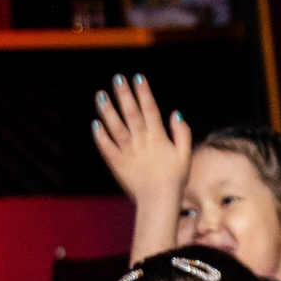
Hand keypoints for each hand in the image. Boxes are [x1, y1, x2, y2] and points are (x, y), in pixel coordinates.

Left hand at [91, 73, 192, 208]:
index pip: (150, 109)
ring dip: (108, 110)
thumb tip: (175, 113)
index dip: (143, 92)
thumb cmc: (175, 180)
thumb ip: (182, 133)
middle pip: (131, 113)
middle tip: (117, 78)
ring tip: (101, 95)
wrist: (159, 202)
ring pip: (116, 127)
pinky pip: (107, 148)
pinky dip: (100, 136)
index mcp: (158, 138)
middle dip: (124, 94)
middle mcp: (142, 142)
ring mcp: (128, 152)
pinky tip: (95, 124)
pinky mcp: (117, 164)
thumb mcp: (185, 156)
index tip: (137, 77)